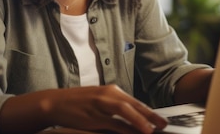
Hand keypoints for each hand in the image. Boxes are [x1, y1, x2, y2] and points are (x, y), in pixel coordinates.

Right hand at [45, 84, 166, 133]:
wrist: (55, 103)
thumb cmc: (79, 103)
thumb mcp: (100, 101)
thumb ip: (115, 108)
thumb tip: (133, 120)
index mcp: (112, 90)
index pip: (135, 102)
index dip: (149, 111)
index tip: (160, 120)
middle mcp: (108, 95)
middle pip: (134, 105)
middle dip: (150, 115)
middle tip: (163, 125)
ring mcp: (100, 105)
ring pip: (125, 112)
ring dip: (139, 121)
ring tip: (151, 130)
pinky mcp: (93, 116)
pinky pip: (112, 123)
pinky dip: (123, 128)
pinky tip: (132, 133)